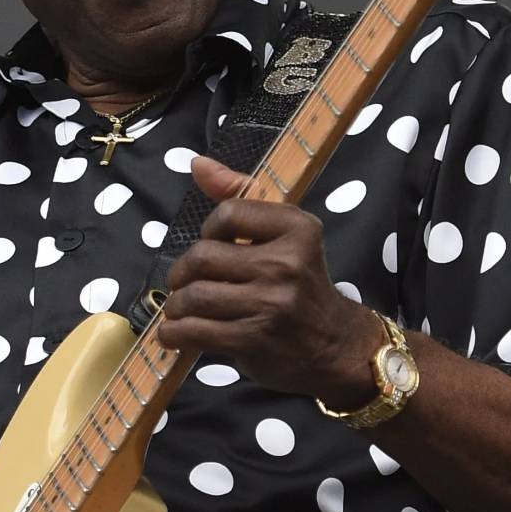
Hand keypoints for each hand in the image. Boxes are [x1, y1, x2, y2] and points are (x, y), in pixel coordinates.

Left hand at [158, 156, 380, 408]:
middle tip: (185, 284)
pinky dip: (174, 334)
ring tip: (181, 310)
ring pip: (194, 296)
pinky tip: (175, 334)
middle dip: (182, 273)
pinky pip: (194, 331)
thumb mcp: (285, 234)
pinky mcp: (254, 340)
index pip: (228, 214)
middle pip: (202, 256)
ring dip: (176, 306)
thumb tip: (198, 164)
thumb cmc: (302, 286)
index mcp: (297, 229)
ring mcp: (271, 304)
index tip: (214, 245)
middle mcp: (287, 264)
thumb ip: (242, 194)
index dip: (209, 230)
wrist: (336, 347)